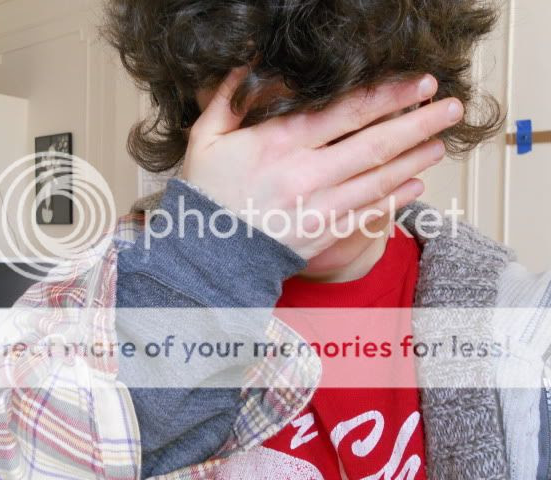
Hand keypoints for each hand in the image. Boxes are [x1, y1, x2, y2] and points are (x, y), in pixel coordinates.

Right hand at [182, 67, 462, 258]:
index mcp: (277, 144)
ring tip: (440, 143)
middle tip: (450, 108)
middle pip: (375, 143)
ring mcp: (318, 208)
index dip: (388, 94)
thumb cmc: (205, 196)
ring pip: (379, 179)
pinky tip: (415, 185)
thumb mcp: (205, 139)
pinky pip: (368, 214)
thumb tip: (250, 63)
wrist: (206, 257)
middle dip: (419, 121)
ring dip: (416, 159)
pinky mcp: (322, 234)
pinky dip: (395, 199)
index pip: (346, 111)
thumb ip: (228, 99)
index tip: (418, 82)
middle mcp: (305, 175)